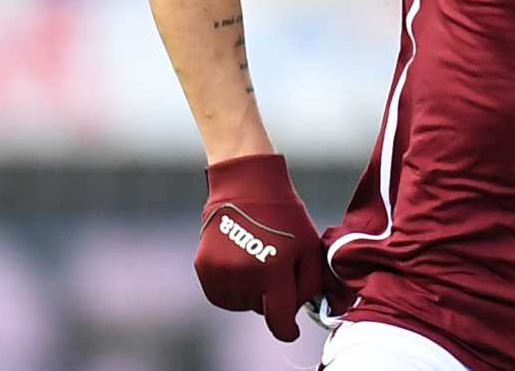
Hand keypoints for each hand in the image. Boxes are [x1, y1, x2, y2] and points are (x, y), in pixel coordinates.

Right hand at [195, 153, 324, 340]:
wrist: (247, 184)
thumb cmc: (284, 213)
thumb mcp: (308, 244)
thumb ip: (310, 282)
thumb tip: (303, 308)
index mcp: (274, 272)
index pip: (279, 321)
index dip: (287, 330)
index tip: (290, 330)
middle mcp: (245, 276)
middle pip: (261, 308)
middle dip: (271, 296)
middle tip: (275, 265)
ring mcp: (222, 272)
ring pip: (240, 303)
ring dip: (250, 292)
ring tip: (257, 260)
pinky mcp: (204, 267)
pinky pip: (220, 295)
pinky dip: (231, 288)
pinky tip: (240, 264)